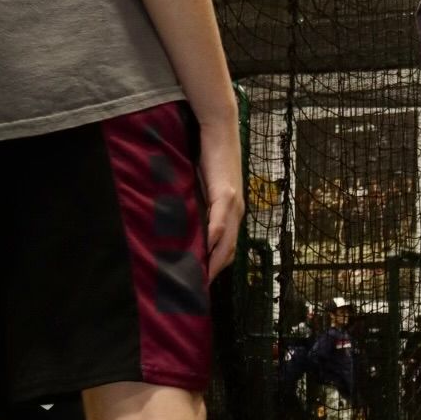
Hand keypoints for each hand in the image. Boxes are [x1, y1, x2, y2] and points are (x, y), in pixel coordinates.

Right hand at [197, 116, 244, 280]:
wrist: (219, 130)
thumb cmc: (210, 157)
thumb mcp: (203, 188)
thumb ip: (198, 207)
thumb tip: (184, 226)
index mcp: (232, 213)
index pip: (227, 249)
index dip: (216, 267)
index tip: (202, 284)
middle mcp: (236, 212)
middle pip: (229, 251)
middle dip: (215, 271)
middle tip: (198, 289)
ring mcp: (234, 203)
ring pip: (227, 240)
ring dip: (216, 260)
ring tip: (201, 277)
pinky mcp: (226, 191)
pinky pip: (220, 218)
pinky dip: (215, 234)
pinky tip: (207, 247)